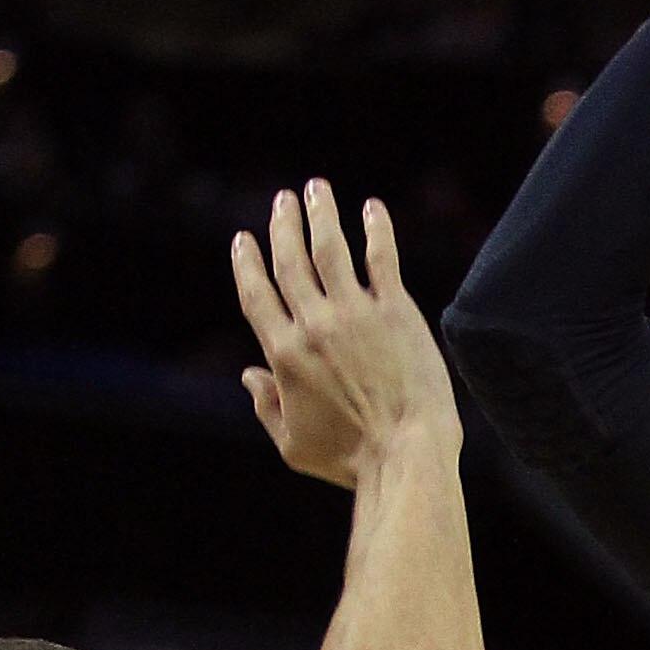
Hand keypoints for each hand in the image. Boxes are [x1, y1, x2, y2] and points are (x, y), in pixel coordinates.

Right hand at [234, 185, 455, 490]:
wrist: (405, 455)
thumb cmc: (349, 460)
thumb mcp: (292, 444)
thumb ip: (266, 407)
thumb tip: (249, 375)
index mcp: (284, 354)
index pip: (257, 294)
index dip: (247, 263)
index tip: (244, 240)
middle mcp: (314, 325)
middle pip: (289, 260)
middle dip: (281, 225)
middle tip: (282, 201)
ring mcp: (355, 313)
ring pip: (329, 247)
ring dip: (320, 213)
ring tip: (316, 189)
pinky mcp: (395, 310)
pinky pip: (382, 257)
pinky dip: (376, 228)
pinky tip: (372, 208)